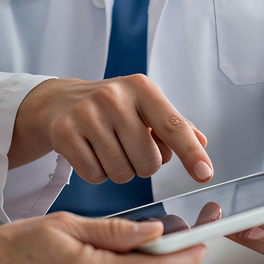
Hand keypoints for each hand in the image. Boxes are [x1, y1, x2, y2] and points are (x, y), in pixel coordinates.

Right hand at [9, 75, 212, 184]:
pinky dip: (97, 173)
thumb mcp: (143, 106)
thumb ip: (172, 125)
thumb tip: (202, 142)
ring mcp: (87, 114)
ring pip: (122, 173)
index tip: (204, 174)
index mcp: (141, 87)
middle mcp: (114, 96)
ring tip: (108, 149)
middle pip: (149, 162)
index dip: (191, 153)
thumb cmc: (110, 108)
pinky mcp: (64, 133)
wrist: (58, 102)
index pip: (173, 126)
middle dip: (144, 166)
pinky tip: (90, 153)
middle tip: (129, 149)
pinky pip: (95, 176)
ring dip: (120, 171)